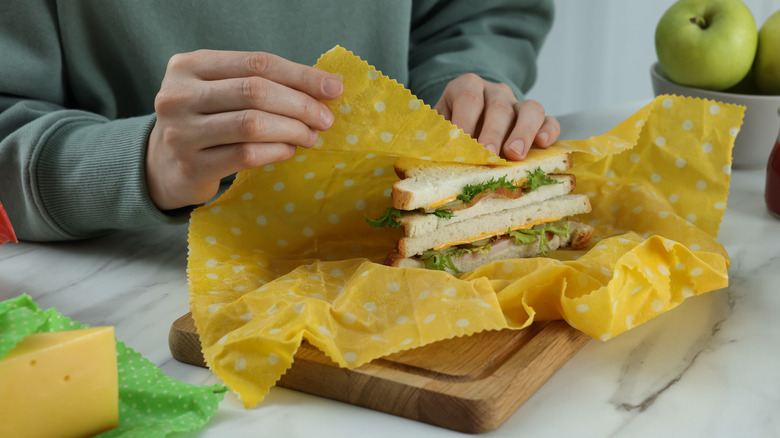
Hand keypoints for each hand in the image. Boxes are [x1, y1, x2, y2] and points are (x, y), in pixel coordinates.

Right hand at [146, 50, 342, 210]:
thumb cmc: (206, 121)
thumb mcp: (223, 91)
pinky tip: (288, 151)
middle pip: (255, 91)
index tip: (333, 88)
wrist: (164, 165)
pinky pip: (246, 155)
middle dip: (300, 105)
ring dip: (292, 130)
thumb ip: (263, 83)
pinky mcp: (190, 166)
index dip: (300, 75)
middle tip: (324, 119)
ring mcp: (180, 133)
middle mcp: (177, 95)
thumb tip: (326, 88)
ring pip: (252, 125)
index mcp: (188, 65)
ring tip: (310, 136)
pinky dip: (276, 151)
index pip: (256, 62)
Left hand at [433, 73, 559, 159]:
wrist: (470, 124)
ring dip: (522, 132)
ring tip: (515, 155)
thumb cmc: (452, 130)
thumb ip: (437, 137)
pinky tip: (543, 145)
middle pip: (498, 107)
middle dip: (493, 133)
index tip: (461, 145)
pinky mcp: (537, 120)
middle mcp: (495, 92)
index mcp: (466, 87)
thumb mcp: (438, 128)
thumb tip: (433, 155)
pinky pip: (549, 120)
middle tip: (489, 156)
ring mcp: (518, 104)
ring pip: (529, 109)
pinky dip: (548, 131)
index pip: (468, 98)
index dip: (465, 121)